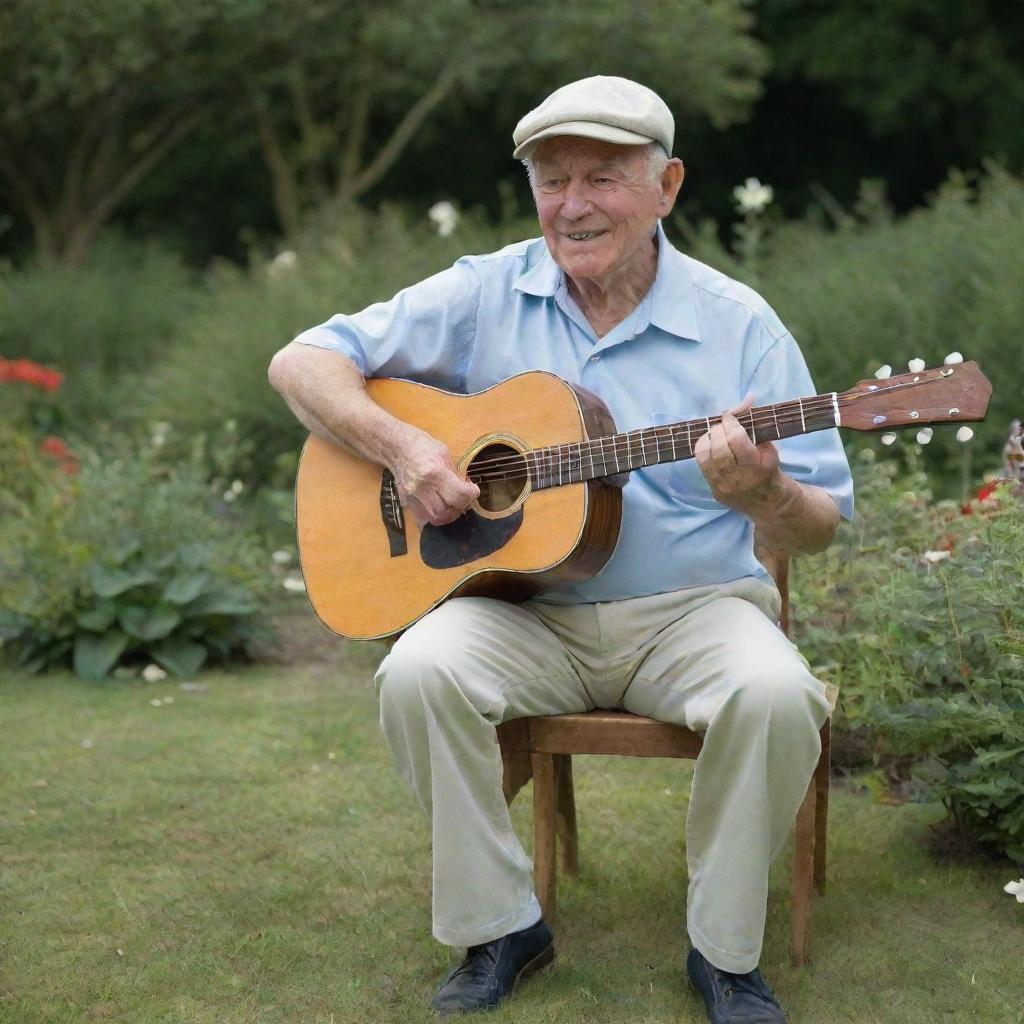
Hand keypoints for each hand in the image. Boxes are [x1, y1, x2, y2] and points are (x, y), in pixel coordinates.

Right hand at [392, 428, 479, 526]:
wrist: (398, 449)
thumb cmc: (424, 447)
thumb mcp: (444, 455)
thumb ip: (455, 475)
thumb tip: (466, 491)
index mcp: (434, 472)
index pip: (458, 494)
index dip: (470, 495)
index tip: (473, 490)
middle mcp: (422, 488)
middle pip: (446, 511)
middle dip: (459, 508)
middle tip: (463, 500)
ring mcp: (413, 497)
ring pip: (435, 519)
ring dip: (448, 515)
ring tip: (453, 505)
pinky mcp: (407, 503)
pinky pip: (423, 521)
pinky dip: (435, 519)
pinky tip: (440, 511)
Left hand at [694, 393, 781, 510]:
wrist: (767, 503)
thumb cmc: (770, 470)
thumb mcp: (770, 450)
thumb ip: (755, 430)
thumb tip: (743, 403)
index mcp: (758, 467)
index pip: (736, 438)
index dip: (731, 421)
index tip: (731, 414)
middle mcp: (739, 479)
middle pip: (718, 447)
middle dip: (718, 429)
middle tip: (724, 424)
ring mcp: (723, 486)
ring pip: (705, 455)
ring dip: (708, 438)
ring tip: (717, 433)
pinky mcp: (714, 490)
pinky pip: (701, 465)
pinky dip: (704, 450)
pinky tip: (711, 444)